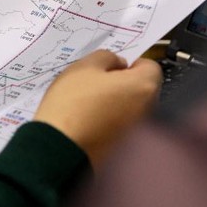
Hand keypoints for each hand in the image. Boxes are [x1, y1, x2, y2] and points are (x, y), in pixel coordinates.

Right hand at [33, 50, 161, 168]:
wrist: (57, 148)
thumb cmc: (72, 105)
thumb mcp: (84, 66)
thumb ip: (106, 57)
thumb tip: (117, 63)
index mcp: (143, 87)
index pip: (149, 66)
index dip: (129, 62)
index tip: (111, 66)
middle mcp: (148, 111)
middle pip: (141, 89)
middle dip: (122, 83)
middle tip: (94, 83)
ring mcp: (137, 133)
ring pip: (130, 108)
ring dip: (114, 103)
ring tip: (87, 104)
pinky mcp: (123, 148)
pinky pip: (120, 127)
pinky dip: (108, 122)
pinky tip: (87, 121)